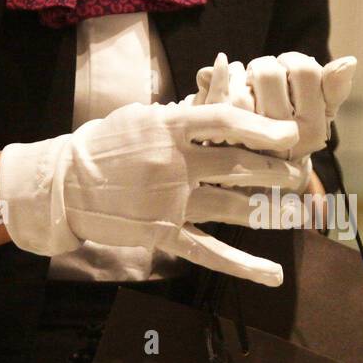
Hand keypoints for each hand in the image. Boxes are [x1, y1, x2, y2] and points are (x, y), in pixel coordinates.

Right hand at [0, 100, 306, 285]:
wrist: (63, 185)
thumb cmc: (107, 145)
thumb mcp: (143, 117)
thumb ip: (186, 110)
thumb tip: (227, 88)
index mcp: (168, 128)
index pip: (226, 121)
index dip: (263, 126)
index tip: (291, 133)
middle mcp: (173, 164)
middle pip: (240, 166)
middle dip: (278, 171)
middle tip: (300, 173)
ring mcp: (169, 202)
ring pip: (234, 207)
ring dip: (272, 211)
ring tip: (297, 211)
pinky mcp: (162, 233)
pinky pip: (211, 252)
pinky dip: (244, 266)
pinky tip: (273, 275)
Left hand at [191, 52, 355, 164]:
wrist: (260, 181)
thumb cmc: (291, 136)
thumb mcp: (320, 112)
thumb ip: (334, 88)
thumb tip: (349, 61)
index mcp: (314, 127)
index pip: (306, 69)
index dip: (292, 61)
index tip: (288, 71)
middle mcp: (286, 140)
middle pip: (268, 72)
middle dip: (261, 66)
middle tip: (260, 77)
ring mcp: (253, 144)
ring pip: (240, 87)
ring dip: (239, 76)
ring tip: (245, 85)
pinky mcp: (224, 144)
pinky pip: (218, 102)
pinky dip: (218, 84)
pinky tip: (224, 89)